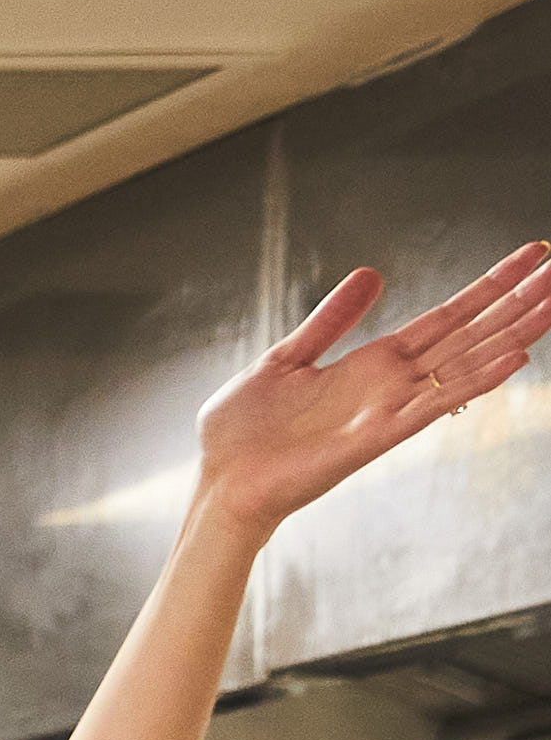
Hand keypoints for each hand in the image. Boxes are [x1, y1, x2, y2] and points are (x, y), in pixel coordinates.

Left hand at [188, 245, 550, 542]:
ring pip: (464, 366)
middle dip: (516, 303)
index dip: (489, 287)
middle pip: (470, 336)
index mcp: (373, 363)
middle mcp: (392, 385)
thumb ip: (331, 320)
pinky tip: (515, 359)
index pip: (447, 317)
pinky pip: (434, 406)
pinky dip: (474, 383)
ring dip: (511, 336)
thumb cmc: (244, 431)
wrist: (219, 482)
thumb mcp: (286, 358)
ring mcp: (389, 410)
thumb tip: (371, 273)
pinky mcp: (375, 437)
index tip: (531, 257)